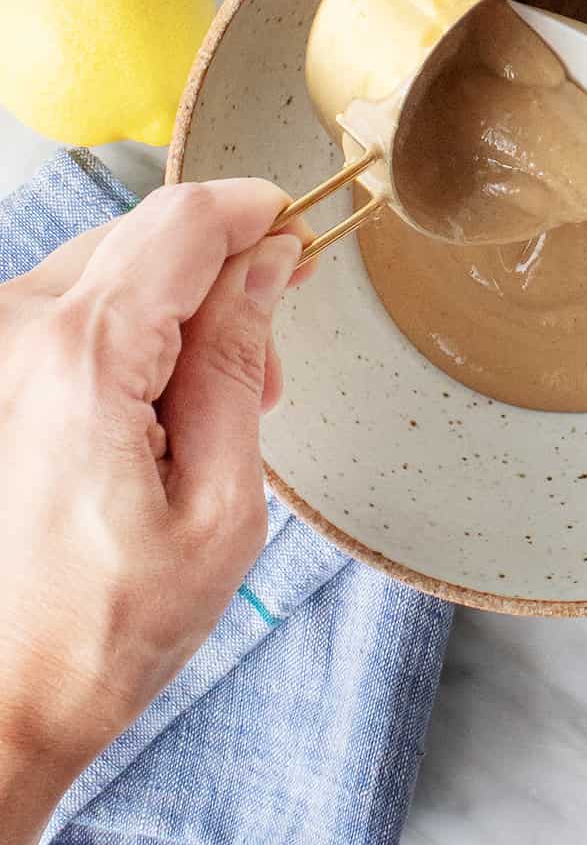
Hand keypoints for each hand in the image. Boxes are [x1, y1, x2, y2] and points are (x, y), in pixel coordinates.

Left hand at [0, 180, 308, 844]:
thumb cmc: (103, 630)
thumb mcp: (219, 504)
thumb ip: (236, 363)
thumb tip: (266, 267)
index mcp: (83, 359)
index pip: (186, 223)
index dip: (257, 214)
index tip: (300, 235)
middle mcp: (16, 334)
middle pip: (147, 237)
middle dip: (223, 279)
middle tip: (261, 377)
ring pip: (111, 270)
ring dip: (175, 314)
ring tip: (207, 418)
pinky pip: (71, 311)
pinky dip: (127, 339)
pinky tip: (149, 417)